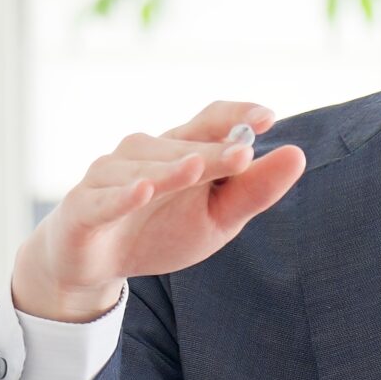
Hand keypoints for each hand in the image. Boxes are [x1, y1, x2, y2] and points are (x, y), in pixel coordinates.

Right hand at [10, 100, 308, 321]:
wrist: (97, 265)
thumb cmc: (161, 231)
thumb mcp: (217, 218)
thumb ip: (253, 190)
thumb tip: (298, 155)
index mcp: (180, 149)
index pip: (210, 120)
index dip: (236, 115)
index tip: (268, 118)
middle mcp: (144, 152)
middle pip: (183, 146)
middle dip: (213, 152)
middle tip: (244, 156)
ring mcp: (109, 175)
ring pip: (144, 169)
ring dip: (170, 170)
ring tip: (195, 171)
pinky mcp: (83, 206)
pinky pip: (104, 198)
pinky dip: (122, 195)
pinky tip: (142, 191)